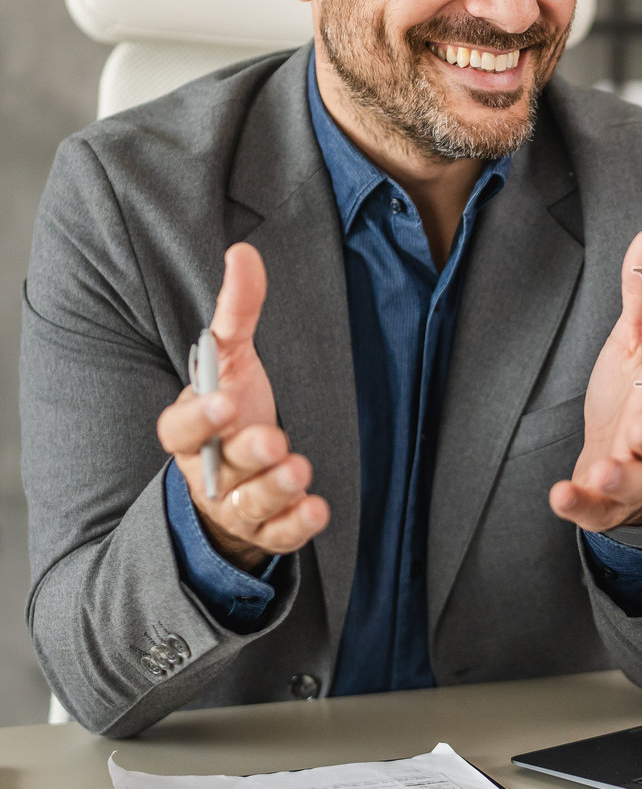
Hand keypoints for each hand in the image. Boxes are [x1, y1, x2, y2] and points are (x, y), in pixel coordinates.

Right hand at [155, 243, 328, 570]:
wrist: (235, 477)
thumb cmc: (233, 410)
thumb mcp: (233, 360)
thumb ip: (236, 312)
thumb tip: (243, 252)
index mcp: (190, 431)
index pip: (178, 429)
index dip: (197, 419)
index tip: (224, 402)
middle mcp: (208, 471)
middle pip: (222, 467)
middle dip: (247, 454)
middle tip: (273, 439)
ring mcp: (235, 505)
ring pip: (249, 504)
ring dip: (274, 488)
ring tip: (299, 469)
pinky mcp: (265, 530)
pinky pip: (277, 536)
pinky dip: (296, 526)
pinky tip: (316, 509)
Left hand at [550, 227, 641, 532]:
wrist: (617, 455)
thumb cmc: (631, 395)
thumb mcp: (635, 340)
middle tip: (641, 427)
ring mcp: (633, 471)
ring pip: (635, 476)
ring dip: (619, 474)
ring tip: (602, 471)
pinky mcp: (606, 501)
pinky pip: (597, 508)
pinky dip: (579, 505)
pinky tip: (558, 496)